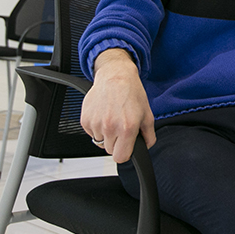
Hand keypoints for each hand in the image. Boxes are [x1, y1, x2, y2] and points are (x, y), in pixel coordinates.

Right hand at [80, 48, 155, 163]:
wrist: (116, 76)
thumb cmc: (132, 92)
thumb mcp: (147, 114)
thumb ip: (149, 135)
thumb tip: (146, 147)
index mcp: (127, 128)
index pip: (121, 157)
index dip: (125, 153)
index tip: (126, 147)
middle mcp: (110, 127)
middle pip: (110, 150)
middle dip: (116, 142)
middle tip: (121, 127)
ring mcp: (96, 124)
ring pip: (100, 142)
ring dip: (106, 134)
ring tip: (113, 117)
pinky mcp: (85, 120)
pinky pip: (91, 133)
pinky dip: (97, 127)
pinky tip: (105, 114)